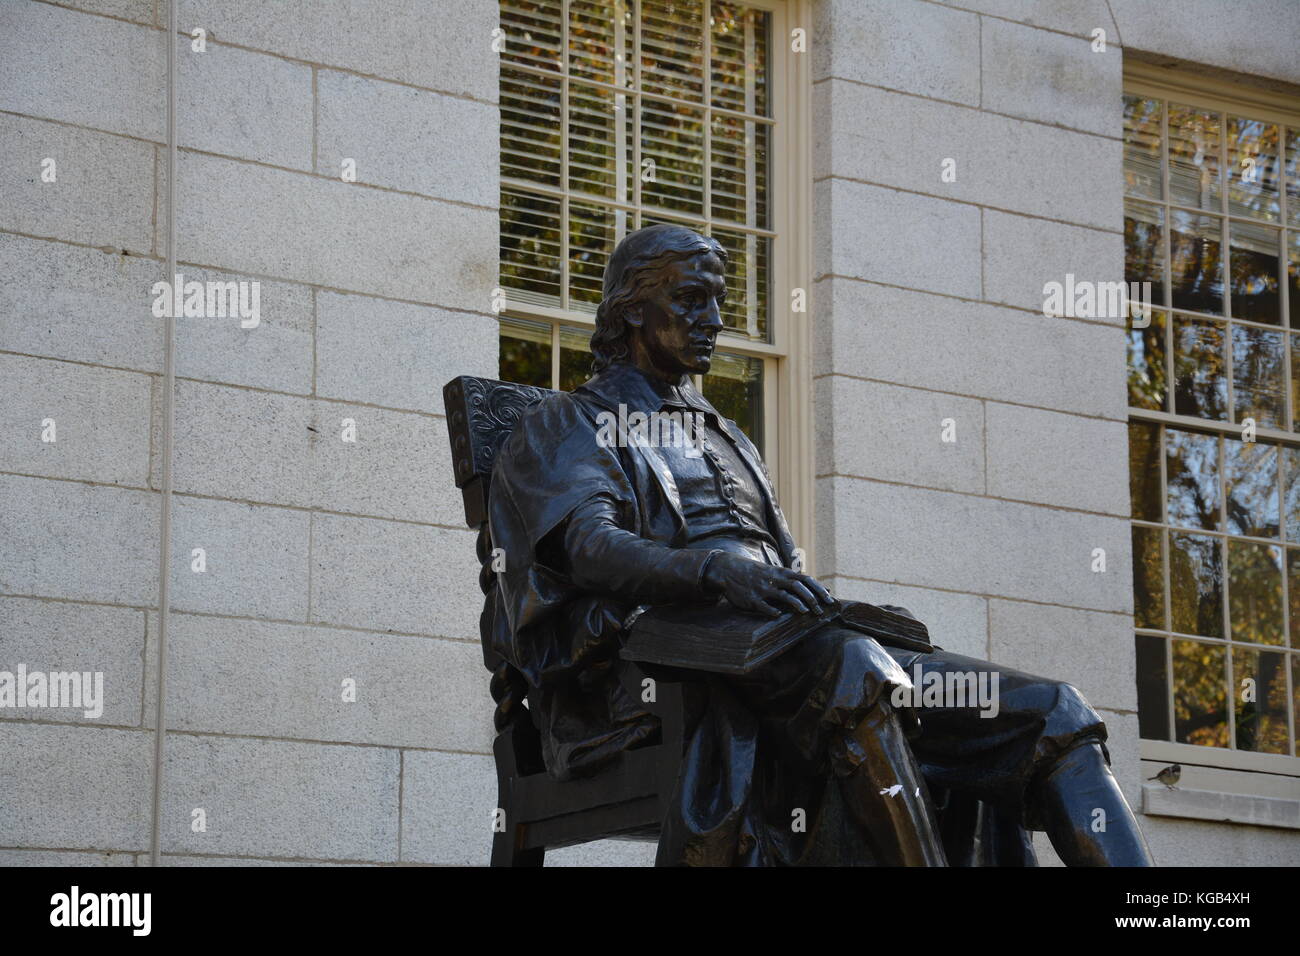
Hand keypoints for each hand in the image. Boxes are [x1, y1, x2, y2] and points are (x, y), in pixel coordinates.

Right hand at [702, 552, 835, 617]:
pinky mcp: (752, 598)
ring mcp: (763, 589)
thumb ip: (795, 580)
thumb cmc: (757, 573)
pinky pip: (764, 606)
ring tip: (805, 612)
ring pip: (783, 595)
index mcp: (782, 573)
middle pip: (798, 586)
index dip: (818, 589)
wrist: (729, 570)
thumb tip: (822, 588)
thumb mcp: (776, 573)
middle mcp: (775, 579)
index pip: (806, 579)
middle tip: (820, 611)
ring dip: (796, 603)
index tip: (830, 600)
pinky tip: (779, 616)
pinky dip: (772, 611)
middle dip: (811, 598)